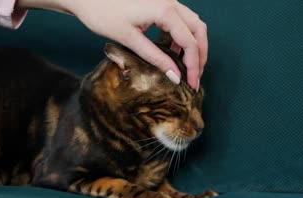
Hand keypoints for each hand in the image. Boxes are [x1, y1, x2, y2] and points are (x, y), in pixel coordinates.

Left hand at [17, 0, 207, 89]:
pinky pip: (181, 20)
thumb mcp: (130, 40)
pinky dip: (183, 36)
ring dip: (193, 45)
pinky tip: (174, 52)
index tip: (192, 84)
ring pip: (192, 23)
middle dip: (200, 55)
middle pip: (198, 30)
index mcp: (165, 10)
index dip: (193, 66)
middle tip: (195, 77)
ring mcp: (167, 0)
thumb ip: (155, 58)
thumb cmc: (102, 14)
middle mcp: (170, 2)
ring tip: (187, 68)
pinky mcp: (160, 2)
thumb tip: (175, 77)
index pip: (190, 42)